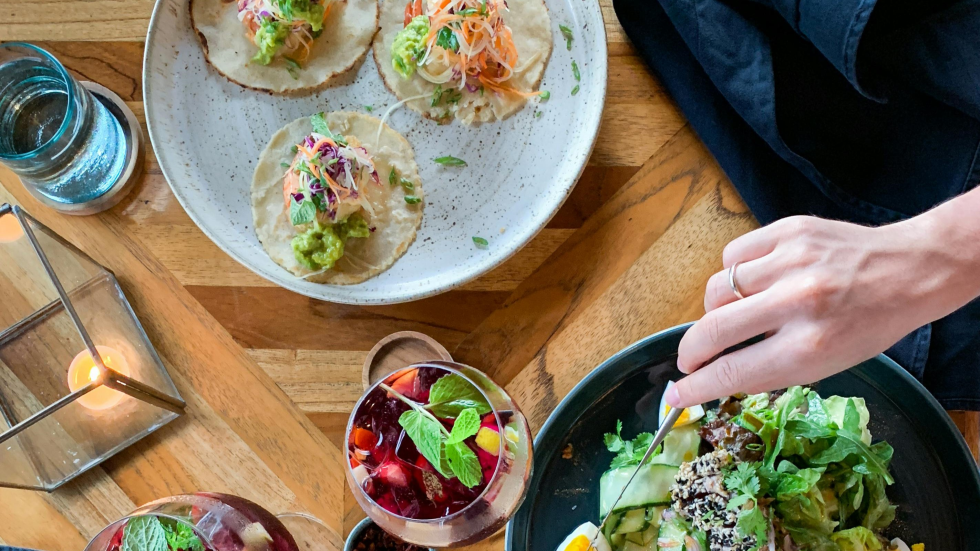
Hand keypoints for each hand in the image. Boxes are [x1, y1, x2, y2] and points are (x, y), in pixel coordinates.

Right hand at [666, 213, 977, 408]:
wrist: (910, 269)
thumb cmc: (868, 325)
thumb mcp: (826, 364)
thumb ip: (769, 368)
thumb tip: (713, 375)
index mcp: (811, 347)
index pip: (732, 372)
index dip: (696, 387)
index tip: (676, 394)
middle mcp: (798, 303)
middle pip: (712, 329)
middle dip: (690, 351)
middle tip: (689, 360)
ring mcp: (792, 261)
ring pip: (716, 288)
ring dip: (716, 308)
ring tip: (736, 313)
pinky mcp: (789, 231)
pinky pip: (733, 255)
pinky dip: (733, 273)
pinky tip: (753, 280)